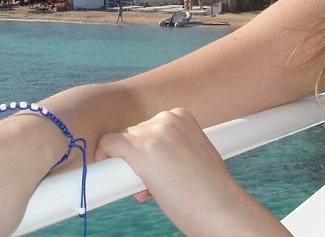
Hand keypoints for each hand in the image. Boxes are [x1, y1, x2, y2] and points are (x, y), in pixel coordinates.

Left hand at [97, 108, 290, 236]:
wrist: (219, 207)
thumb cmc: (210, 189)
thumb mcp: (196, 153)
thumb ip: (174, 147)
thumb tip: (154, 159)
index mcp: (182, 116)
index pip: (149, 128)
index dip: (149, 151)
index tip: (159, 169)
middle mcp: (167, 119)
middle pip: (134, 134)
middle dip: (138, 159)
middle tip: (154, 185)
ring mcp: (153, 133)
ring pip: (120, 142)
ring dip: (128, 166)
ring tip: (151, 189)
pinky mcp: (140, 149)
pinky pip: (107, 145)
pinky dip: (105, 158)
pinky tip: (114, 178)